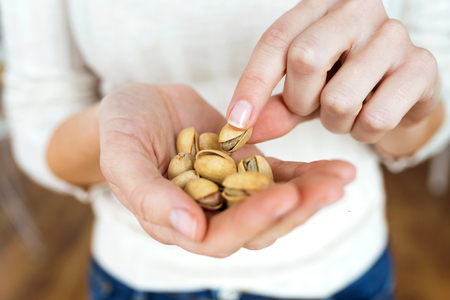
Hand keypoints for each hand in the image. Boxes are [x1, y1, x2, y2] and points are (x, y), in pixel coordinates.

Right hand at [99, 83, 354, 256]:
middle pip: (257, 226)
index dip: (250, 222)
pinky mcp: (245, 168)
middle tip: (330, 190)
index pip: (218, 237)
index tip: (282, 198)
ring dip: (309, 194)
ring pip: (275, 204)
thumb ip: (146, 195)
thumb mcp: (122, 156)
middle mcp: (208, 214)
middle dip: (294, 210)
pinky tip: (337, 168)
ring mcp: (230, 191)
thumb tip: (189, 230)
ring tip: (342, 178)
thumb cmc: (121, 129)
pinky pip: (280, 176)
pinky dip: (308, 174)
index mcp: (176, 221)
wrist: (139, 106)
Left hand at [227, 0, 438, 143]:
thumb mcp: (303, 90)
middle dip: (300, 101)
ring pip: (339, 98)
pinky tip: (371, 117)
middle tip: (312, 107)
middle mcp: (357, 10)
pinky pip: (375, 118)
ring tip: (346, 113)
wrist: (399, 87)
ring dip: (335, 122)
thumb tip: (241, 128)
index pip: (276, 41)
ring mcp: (393, 35)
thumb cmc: (343, 80)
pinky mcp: (422, 66)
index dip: (252, 85)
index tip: (237, 123)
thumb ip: (275, 106)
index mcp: (319, 7)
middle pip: (305, 58)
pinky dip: (364, 133)